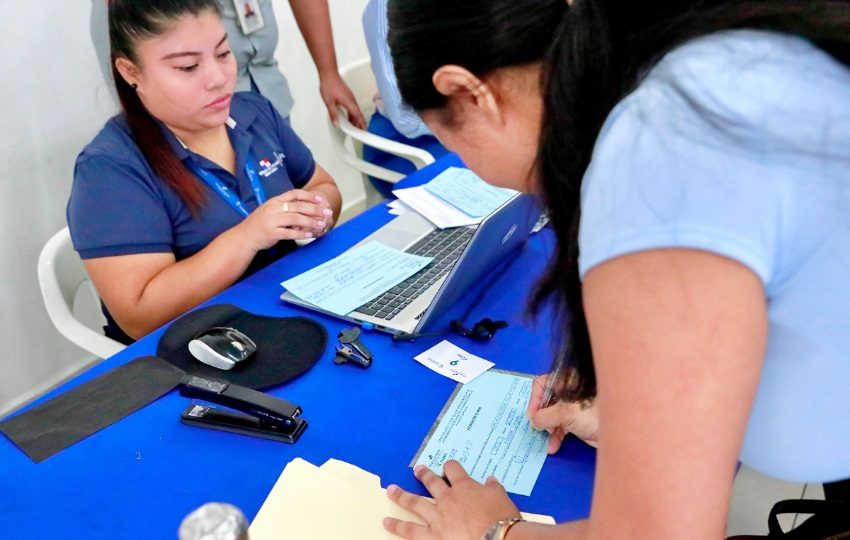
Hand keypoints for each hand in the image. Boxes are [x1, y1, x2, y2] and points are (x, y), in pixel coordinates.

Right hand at [236, 190, 333, 250]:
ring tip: (322, 224)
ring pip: (296, 219)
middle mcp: (273, 208)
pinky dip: (301, 234)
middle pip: (298, 206)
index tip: (320, 199)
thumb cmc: (259, 224)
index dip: (309, 196)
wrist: (244, 236)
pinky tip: (310, 235)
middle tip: (327, 212)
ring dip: (311, 221)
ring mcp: (272, 220)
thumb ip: (284, 207)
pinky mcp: (272, 232)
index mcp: (274, 201)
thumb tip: (303, 206)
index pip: (294, 194)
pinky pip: (290, 233)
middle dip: (315, 209)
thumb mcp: (270, 210)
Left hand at [319, 72, 366, 128]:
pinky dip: (352, 113)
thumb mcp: (329, 102)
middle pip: (358, 114)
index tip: (365, 131)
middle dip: (360, 123)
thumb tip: (336, 124)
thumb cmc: (329, 85)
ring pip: (355, 111)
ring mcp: (350, 97)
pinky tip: (349, 117)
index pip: (358, 116)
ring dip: (356, 119)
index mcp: (349, 103)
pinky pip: (353, 107)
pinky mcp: (348, 96)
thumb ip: (333, 114)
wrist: (329, 74)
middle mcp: (352, 100)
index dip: (362, 124)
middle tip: (361, 131)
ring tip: (355, 126)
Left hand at [384, 461, 519, 539]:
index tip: (448, 466)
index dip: (449, 466)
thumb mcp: (501, 498)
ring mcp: (437, 518)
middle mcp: (447, 499)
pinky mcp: (433, 536)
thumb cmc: (502, 518)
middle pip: (431, 482)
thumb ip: (493, 488)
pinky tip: (386, 522)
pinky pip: (411, 531)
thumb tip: (491, 480)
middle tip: (417, 470)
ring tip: (391, 491)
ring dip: (401, 496)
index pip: (453, 470)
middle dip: (423, 475)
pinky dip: (398, 526)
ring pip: (415, 503)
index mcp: (464, 487)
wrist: (497, 538)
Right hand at [527, 374, 598, 451]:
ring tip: (548, 438)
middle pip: (545, 401)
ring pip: (552, 416)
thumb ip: (543, 416)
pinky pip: (561, 427)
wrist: (616, 432)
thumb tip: (533, 421)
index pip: (541, 384)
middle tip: (540, 428)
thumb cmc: (590, 414)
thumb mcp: (563, 413)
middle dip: (541, 416)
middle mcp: (567, 392)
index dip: (534, 399)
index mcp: (565, 381)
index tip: (532, 416)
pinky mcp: (576, 421)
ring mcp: (572, 407)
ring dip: (548, 429)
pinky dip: (556, 436)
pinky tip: (553, 447)